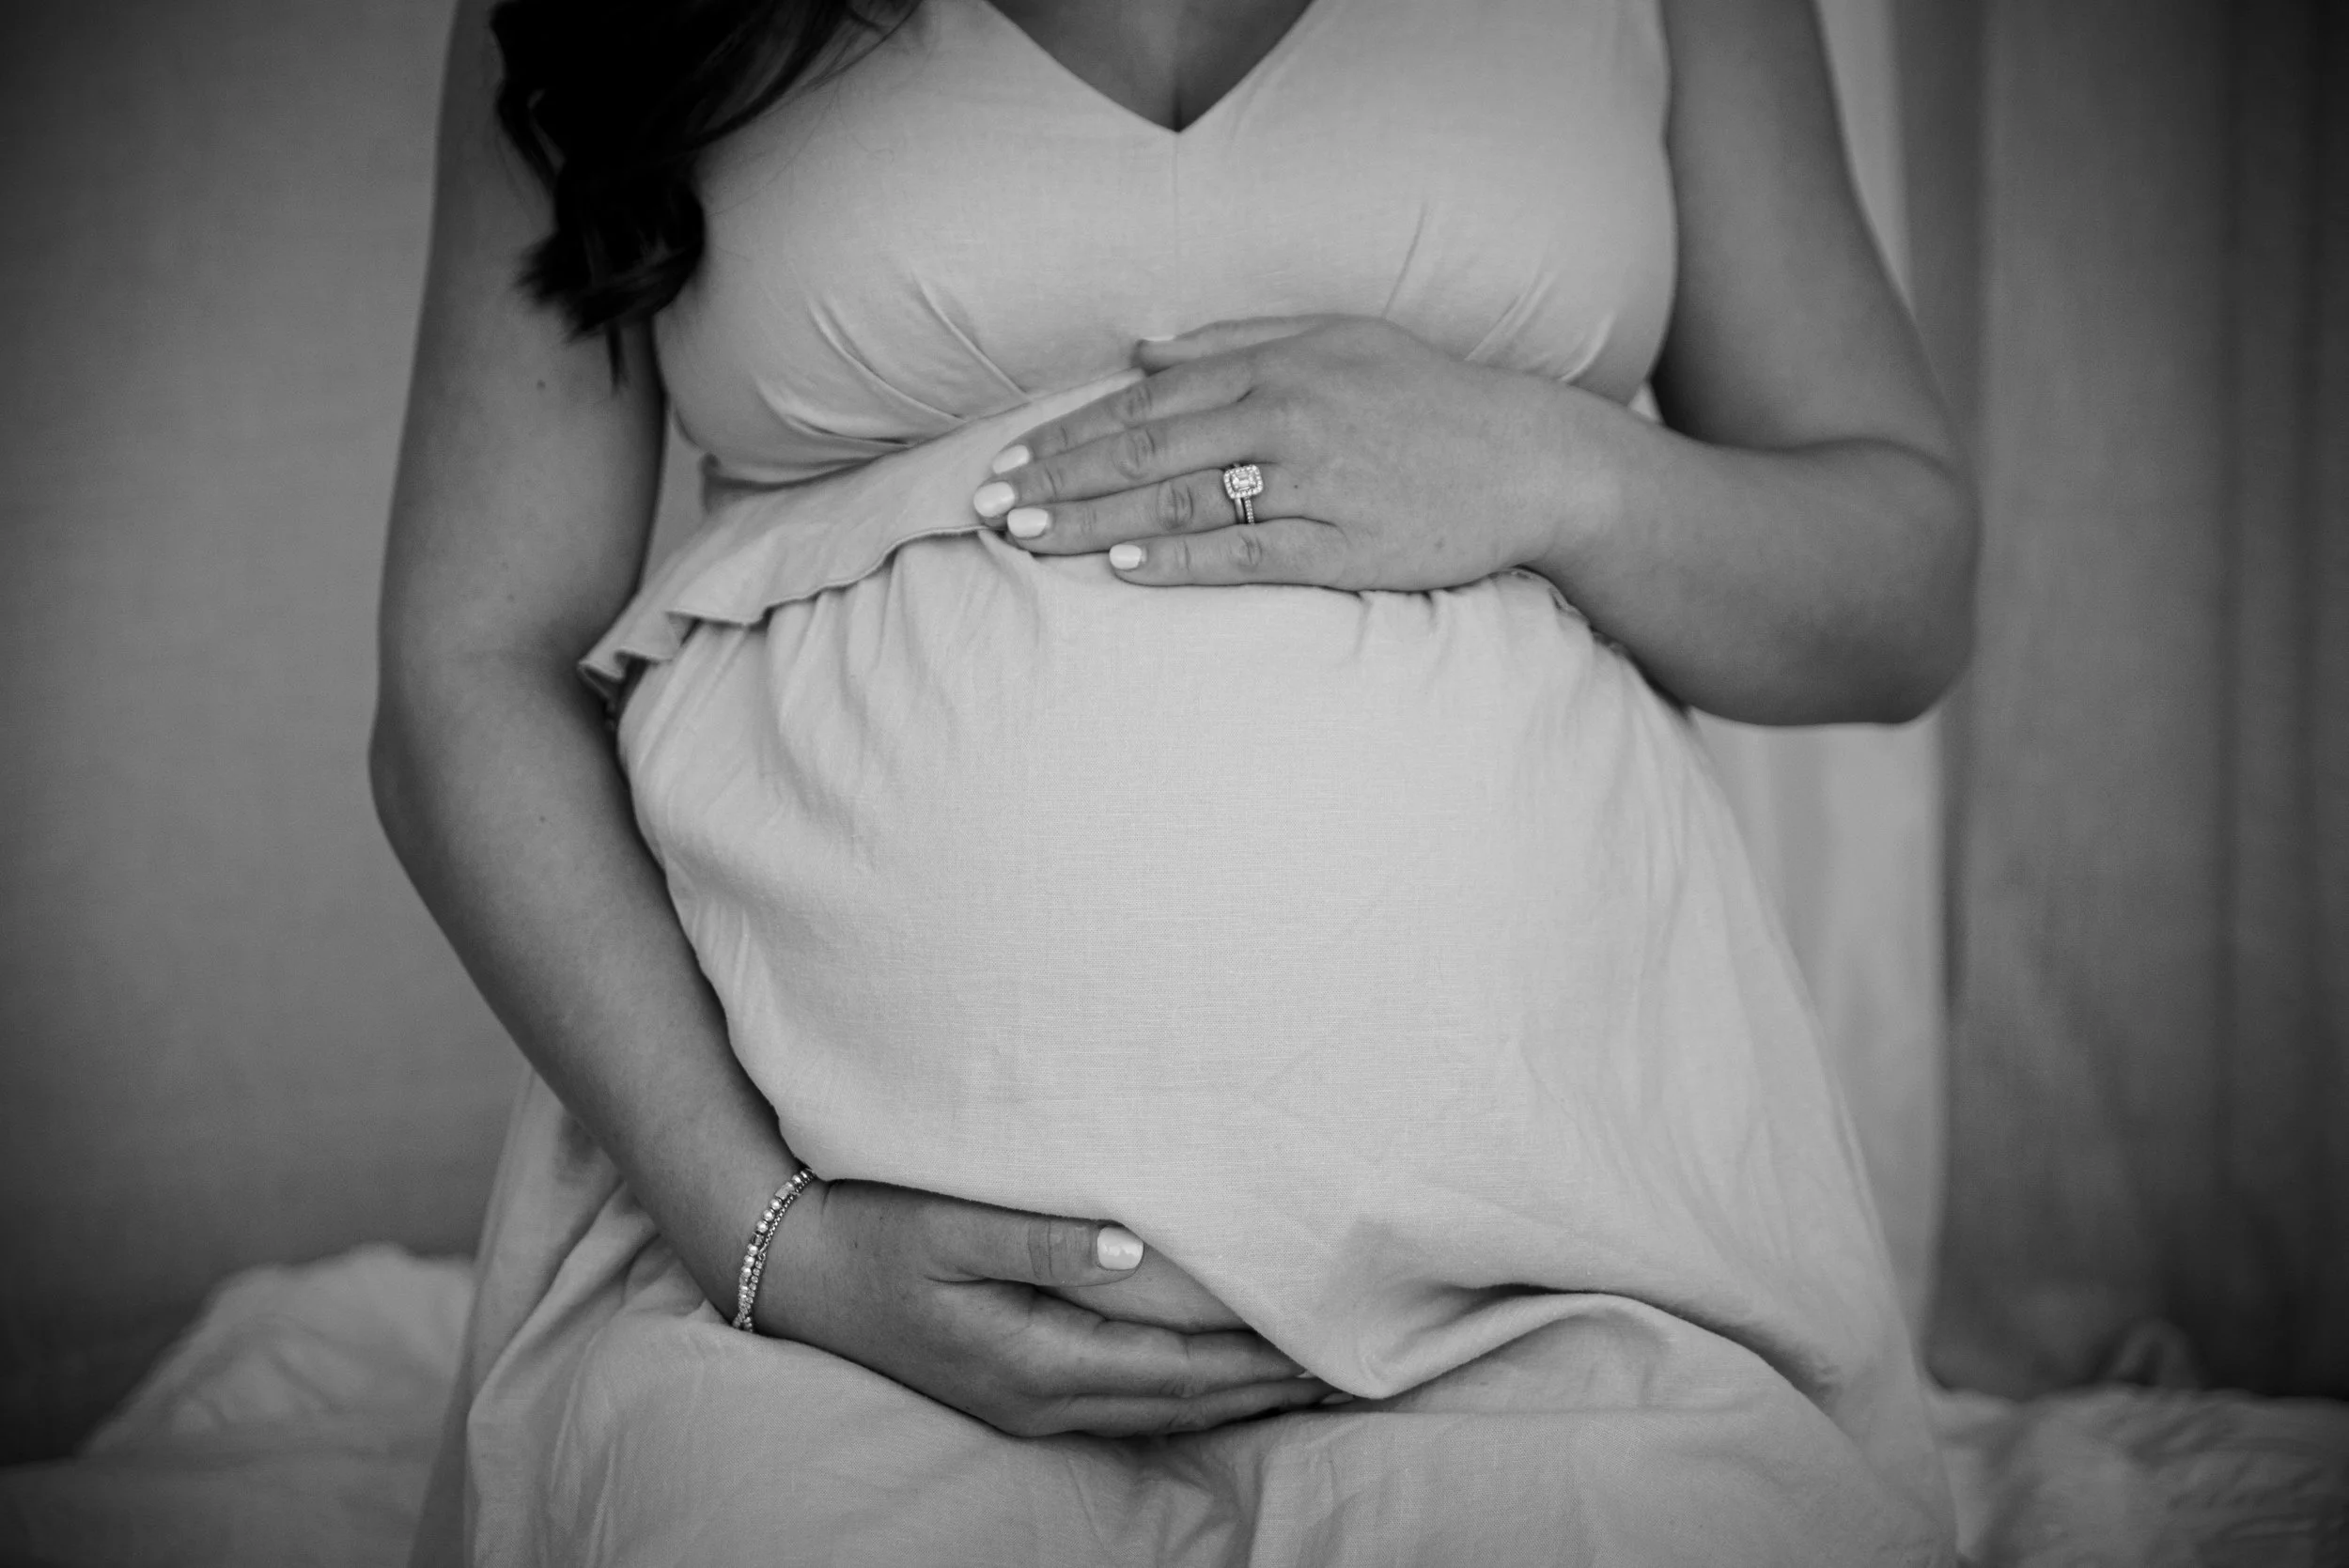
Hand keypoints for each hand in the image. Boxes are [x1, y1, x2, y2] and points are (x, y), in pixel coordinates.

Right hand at [758, 1179, 1330, 1437]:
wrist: (792, 1268)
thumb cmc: (871, 1232)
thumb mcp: (949, 1227)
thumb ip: (1039, 1240)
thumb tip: (1128, 1249)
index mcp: (1035, 1362)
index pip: (1177, 1371)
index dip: (1255, 1362)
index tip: (1326, 1344)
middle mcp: (1039, 1401)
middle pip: (1180, 1404)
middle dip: (1264, 1389)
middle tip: (1347, 1368)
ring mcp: (1024, 1407)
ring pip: (1157, 1413)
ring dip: (1232, 1397)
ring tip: (1299, 1376)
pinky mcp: (1012, 1392)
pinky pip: (1124, 1405)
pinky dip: (1184, 1393)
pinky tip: (1210, 1376)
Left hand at [969, 316, 1584, 590]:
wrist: (1528, 459)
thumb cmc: (1426, 398)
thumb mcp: (1338, 337)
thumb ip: (1239, 339)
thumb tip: (1145, 349)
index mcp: (1277, 365)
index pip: (1146, 402)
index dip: (1069, 435)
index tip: (1009, 462)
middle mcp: (1286, 416)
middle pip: (1147, 451)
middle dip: (1057, 481)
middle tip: (988, 508)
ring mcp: (1314, 483)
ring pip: (1181, 502)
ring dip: (1094, 522)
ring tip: (1028, 538)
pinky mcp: (1344, 545)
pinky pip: (1245, 554)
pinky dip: (1180, 561)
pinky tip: (1123, 567)